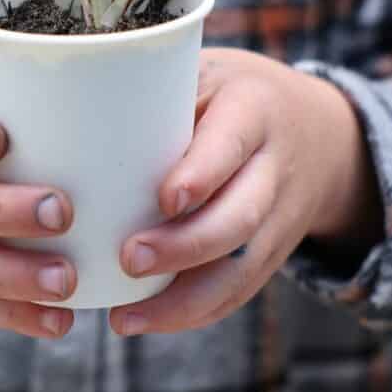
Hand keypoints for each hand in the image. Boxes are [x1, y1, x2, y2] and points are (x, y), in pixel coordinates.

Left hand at [108, 48, 381, 335]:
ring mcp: (279, 217)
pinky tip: (145, 320)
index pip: (232, 144)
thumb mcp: (207, 71)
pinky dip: (194, 313)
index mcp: (254, 110)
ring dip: (184, 300)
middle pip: (240, 217)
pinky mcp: (274, 254)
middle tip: (129, 259)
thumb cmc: (233, 94)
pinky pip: (239, 291)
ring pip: (241, 269)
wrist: (320, 132)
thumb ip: (157, 90)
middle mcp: (274, 167)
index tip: (164, 199)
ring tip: (124, 317)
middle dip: (185, 247)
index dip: (202, 174)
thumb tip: (71, 107)